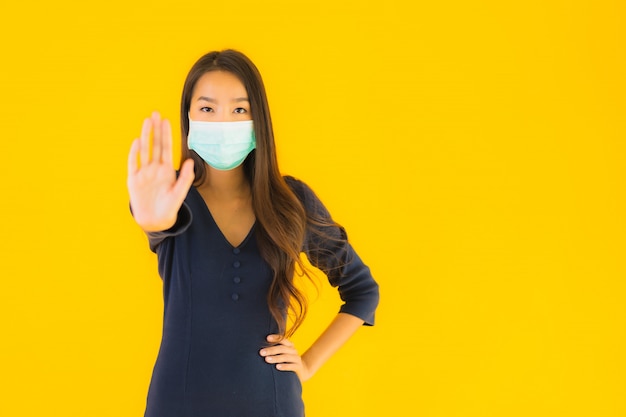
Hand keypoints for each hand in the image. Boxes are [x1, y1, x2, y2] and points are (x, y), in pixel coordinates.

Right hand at [127, 112, 194, 230]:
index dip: (166, 134)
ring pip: (144, 150)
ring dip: (145, 136)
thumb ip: (185, 178)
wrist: (155, 220)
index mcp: (166, 169)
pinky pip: (133, 163)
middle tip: (155, 113)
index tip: (166, 120)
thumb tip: (190, 160)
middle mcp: (155, 168)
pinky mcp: (133, 179)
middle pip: (155, 145)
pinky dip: (134, 153)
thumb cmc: (169, 207)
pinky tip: (137, 141)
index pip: (166, 148)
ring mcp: (144, 172)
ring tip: (147, 121)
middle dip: (155, 129)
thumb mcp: (179, 193)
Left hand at [260, 334, 312, 381]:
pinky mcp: (298, 367)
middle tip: (261, 352)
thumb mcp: (283, 354)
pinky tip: (277, 367)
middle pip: (282, 348)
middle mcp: (293, 350)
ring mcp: (296, 358)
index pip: (283, 339)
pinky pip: (291, 366)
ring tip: (267, 359)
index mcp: (289, 345)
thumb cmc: (287, 361)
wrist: (302, 371)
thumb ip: (275, 349)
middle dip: (271, 350)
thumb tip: (261, 348)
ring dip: (276, 358)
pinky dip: (284, 366)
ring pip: (286, 357)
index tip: (267, 338)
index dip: (275, 338)